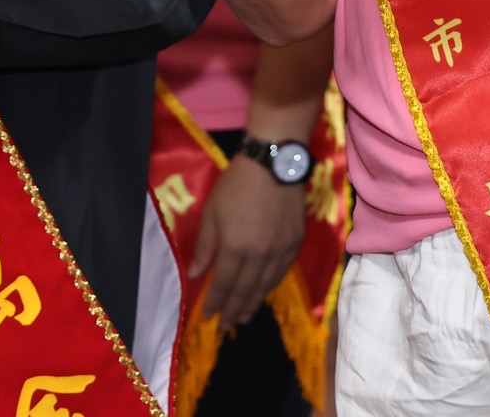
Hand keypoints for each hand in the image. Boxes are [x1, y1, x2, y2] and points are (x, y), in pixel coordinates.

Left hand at [193, 155, 307, 327]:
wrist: (274, 163)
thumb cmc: (236, 185)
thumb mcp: (211, 213)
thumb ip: (205, 247)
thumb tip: (195, 275)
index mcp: (234, 248)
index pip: (223, 284)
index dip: (215, 302)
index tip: (209, 316)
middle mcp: (259, 255)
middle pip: (245, 291)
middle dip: (234, 310)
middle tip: (227, 326)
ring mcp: (280, 250)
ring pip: (265, 285)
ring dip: (253, 303)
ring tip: (245, 316)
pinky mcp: (295, 242)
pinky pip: (282, 272)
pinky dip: (271, 286)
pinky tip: (264, 290)